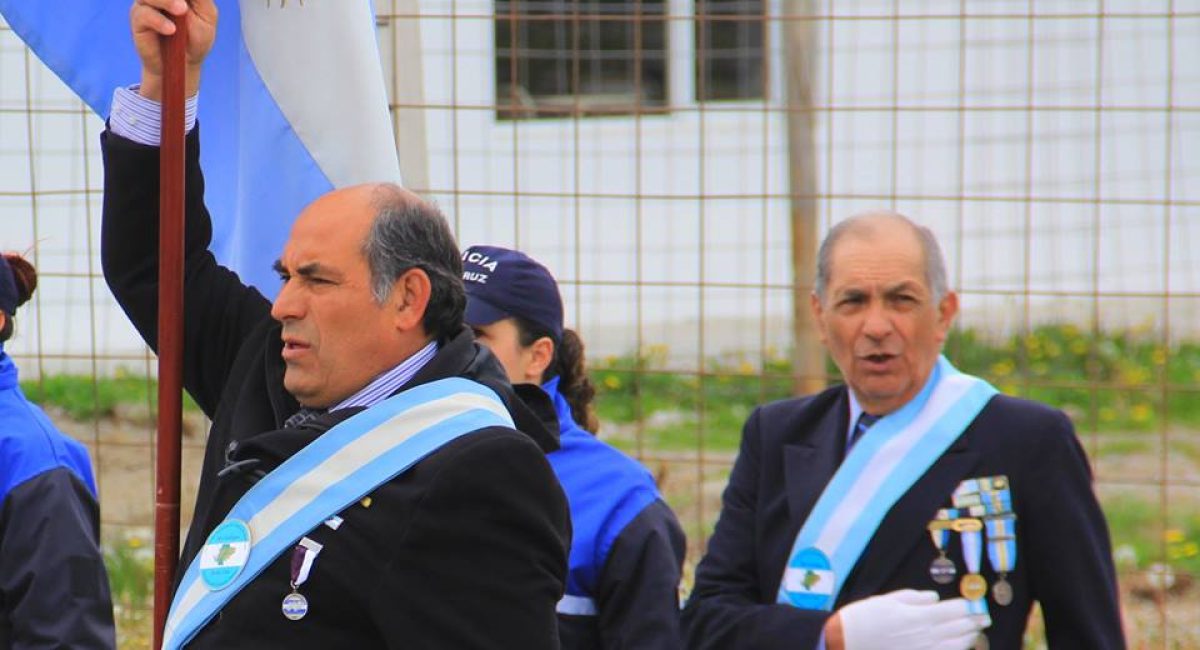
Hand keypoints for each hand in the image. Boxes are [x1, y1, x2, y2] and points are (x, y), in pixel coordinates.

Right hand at [130, 0, 217, 99]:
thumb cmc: (196, 38)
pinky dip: (158, 21)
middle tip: (185, 5)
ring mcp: (147, 4)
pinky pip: (143, 14)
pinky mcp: (138, 20)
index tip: (187, 4)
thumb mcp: (207, 15)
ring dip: (166, 1)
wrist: (184, 64)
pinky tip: (171, 30)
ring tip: (182, 11)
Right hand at [828, 590, 987, 649]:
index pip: (955, 610)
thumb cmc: (865, 618)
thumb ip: (915, 598)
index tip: (977, 605)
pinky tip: (958, 647)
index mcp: (920, 616)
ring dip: (969, 637)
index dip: (969, 607)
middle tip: (984, 618)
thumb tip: (934, 598)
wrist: (848, 641)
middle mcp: (927, 635)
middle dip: (974, 622)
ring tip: (975, 632)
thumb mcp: (889, 600)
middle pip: (960, 628)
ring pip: (957, 645)